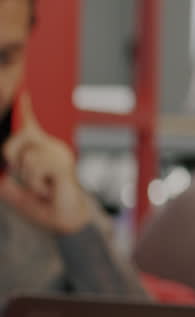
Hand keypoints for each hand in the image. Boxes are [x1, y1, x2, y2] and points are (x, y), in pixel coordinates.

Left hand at [0, 94, 93, 235]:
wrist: (67, 222)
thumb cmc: (45, 207)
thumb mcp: (16, 194)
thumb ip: (6, 183)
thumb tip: (0, 174)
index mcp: (41, 150)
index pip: (30, 125)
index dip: (25, 108)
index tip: (22, 93)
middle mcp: (52, 147)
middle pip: (19, 137)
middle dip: (11, 156)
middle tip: (24, 177)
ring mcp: (59, 154)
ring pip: (25, 155)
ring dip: (26, 178)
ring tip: (41, 188)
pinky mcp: (62, 164)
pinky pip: (35, 167)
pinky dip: (35, 183)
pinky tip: (48, 189)